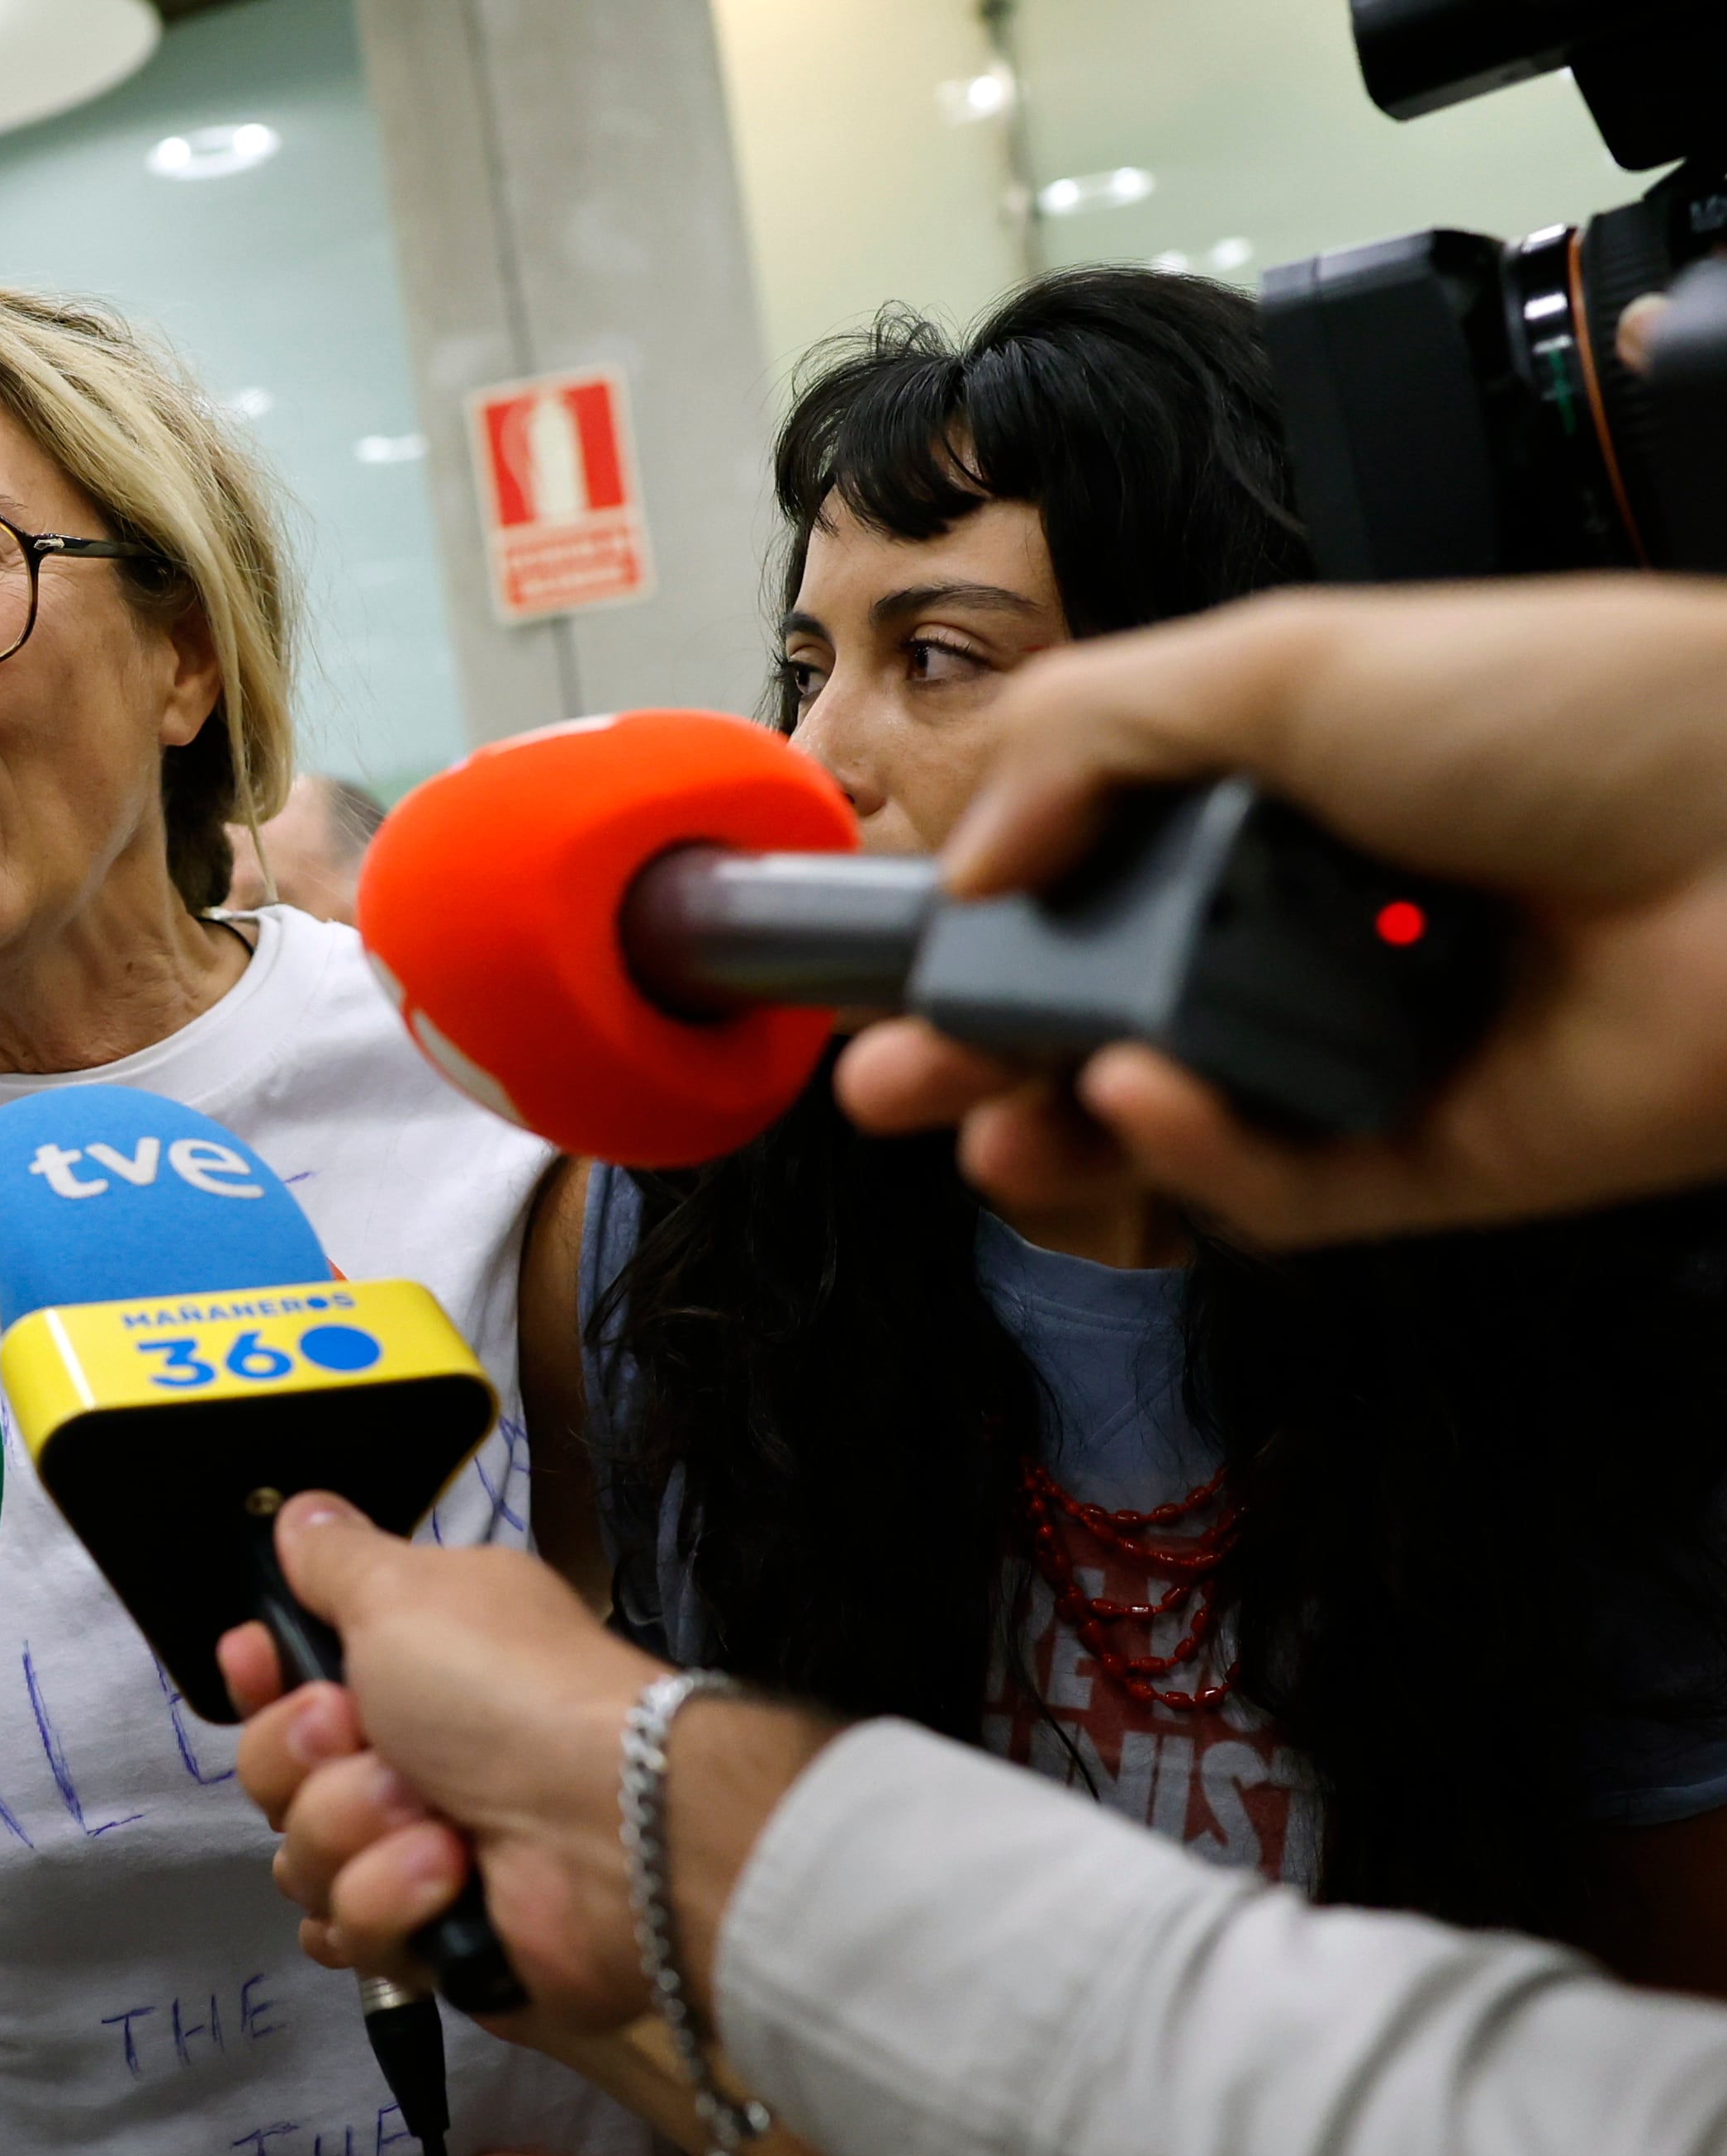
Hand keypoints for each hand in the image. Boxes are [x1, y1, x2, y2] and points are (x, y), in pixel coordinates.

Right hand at [221, 1496, 840, 2039]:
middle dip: (308, 1761)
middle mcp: (405, 1759)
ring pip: (301, 1858)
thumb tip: (299, 1513)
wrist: (611, 1829)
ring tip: (439, 1829)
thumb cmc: (509, 1693)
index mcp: (405, 1670)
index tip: (257, 1660)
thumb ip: (336, 1558)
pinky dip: (388, 1906)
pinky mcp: (427, 1936)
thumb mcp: (406, 1592)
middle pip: (274, 1775)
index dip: (260, 1677)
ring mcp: (412, 1853)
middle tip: (369, 1743)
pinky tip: (443, 1887)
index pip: (285, 1682)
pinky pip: (345, 1932)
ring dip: (358, 1835)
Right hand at [836, 576, 1726, 1246]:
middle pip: (1103, 1014)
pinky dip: (1195, 1154)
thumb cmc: (1585, 711)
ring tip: (986, 1123)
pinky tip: (1146, 1101)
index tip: (900, 951)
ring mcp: (1373, 1049)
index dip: (984, 921)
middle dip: (977, 1051)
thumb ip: (1094, 731)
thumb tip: (966, 852)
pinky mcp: (1434, 1162)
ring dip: (1061, 1125)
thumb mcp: (1291, 657)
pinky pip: (1278, 1187)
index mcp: (1288, 797)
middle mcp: (1323, 924)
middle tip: (882, 1077)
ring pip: (1174, 1122)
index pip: (1093, 877)